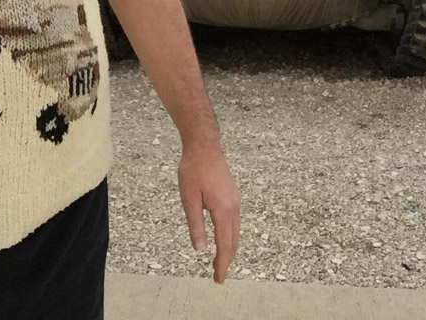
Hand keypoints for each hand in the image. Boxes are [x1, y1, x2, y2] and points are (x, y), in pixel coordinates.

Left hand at [178, 144, 240, 283]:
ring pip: (236, 232)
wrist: (204, 146)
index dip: (221, 264)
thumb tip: (200, 249)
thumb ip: (195, 225)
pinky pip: (235, 221)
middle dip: (227, 260)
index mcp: (222, 210)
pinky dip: (230, 235)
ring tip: (220, 261)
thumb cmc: (193, 170)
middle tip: (218, 276)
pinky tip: (223, 237)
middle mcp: (233, 207)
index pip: (224, 245)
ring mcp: (235, 201)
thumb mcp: (189, 199)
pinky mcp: (233, 195)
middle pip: (233, 241)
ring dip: (229, 248)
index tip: (218, 279)